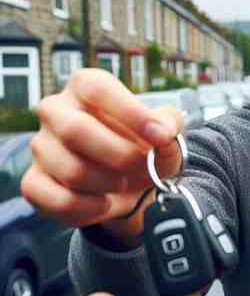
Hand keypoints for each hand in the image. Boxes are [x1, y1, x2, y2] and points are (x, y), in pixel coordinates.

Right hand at [21, 69, 183, 231]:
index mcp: (85, 87)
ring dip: (109, 184)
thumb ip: (169, 124)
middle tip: (143, 166)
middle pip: (75, 129)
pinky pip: (58, 200)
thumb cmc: (144, 148)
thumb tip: (161, 132)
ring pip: (71, 170)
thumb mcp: (166, 131)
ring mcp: (41, 147)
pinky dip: (90, 208)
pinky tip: (104, 203)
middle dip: (120, 156)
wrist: (132, 187)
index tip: (159, 135)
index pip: (96, 89)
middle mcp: (55, 111)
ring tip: (124, 183)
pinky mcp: (34, 183)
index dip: (130, 112)